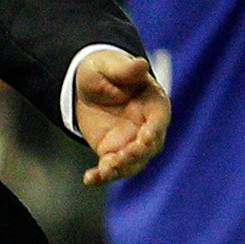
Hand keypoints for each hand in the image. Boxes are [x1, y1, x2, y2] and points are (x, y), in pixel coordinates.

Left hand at [75, 49, 168, 186]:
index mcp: (153, 103)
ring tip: (104, 171)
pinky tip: (90, 179)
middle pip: (149, 147)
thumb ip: (125, 69)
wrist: (84, 85)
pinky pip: (111, 168)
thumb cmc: (103, 70)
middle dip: (136, 154)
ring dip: (121, 168)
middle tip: (120, 157)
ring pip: (133, 163)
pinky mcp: (114, 152)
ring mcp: (131, 142)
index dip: (154, 129)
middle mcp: (147, 126)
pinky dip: (102, 176)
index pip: (159, 119)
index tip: (145, 137)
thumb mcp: (109, 65)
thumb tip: (141, 64)